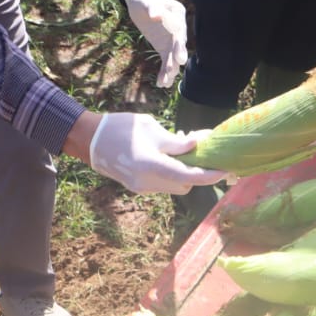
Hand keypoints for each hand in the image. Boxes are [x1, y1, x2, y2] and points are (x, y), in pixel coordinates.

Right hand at [89, 113, 227, 193]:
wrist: (90, 140)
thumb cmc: (121, 128)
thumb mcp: (151, 128)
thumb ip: (175, 142)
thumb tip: (197, 146)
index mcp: (151, 165)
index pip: (188, 177)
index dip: (209, 175)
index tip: (225, 170)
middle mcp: (147, 182)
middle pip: (184, 186)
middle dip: (196, 173)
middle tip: (201, 152)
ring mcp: (141, 187)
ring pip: (173, 186)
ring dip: (183, 173)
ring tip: (180, 149)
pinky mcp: (137, 187)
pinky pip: (162, 183)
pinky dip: (170, 173)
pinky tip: (166, 155)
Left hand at [123, 0, 186, 86]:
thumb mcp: (146, 0)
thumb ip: (153, 7)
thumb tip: (156, 16)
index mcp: (177, 15)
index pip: (179, 32)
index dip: (179, 45)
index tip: (180, 58)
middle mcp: (177, 29)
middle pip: (178, 46)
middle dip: (176, 60)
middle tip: (174, 71)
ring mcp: (170, 39)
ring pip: (172, 57)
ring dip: (169, 70)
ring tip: (165, 83)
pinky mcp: (162, 46)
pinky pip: (165, 60)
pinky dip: (163, 71)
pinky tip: (160, 83)